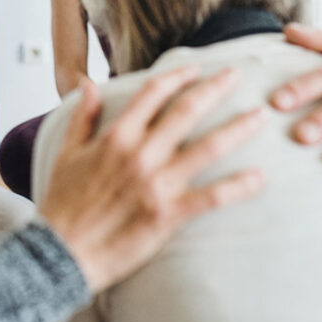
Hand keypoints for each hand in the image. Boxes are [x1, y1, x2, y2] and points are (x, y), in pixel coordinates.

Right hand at [41, 66, 266, 292]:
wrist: (61, 253)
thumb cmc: (62, 205)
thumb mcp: (66, 153)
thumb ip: (83, 117)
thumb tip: (89, 84)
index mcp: (116, 136)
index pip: (153, 93)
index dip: (178, 76)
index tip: (196, 68)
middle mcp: (140, 154)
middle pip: (188, 111)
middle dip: (216, 88)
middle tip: (237, 74)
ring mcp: (157, 184)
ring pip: (208, 148)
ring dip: (238, 129)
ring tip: (260, 116)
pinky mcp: (168, 214)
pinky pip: (212, 197)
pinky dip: (239, 186)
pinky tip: (260, 176)